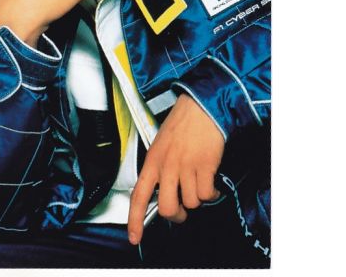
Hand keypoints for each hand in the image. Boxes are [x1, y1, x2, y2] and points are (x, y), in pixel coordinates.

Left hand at [127, 93, 224, 244]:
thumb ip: (159, 169)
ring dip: (197, 198)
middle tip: (181, 209)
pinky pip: (207, 194)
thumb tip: (161, 193)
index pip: (138, 196)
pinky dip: (211, 192)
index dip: (135, 220)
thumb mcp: (160, 145)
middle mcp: (166, 166)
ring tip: (198, 183)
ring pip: (191, 203)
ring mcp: (185, 167)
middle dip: (176, 215)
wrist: (199, 108)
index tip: (134, 237)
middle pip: (168, 208)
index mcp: (152, 161)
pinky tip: (210, 181)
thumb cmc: (180, 125)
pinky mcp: (204, 166)